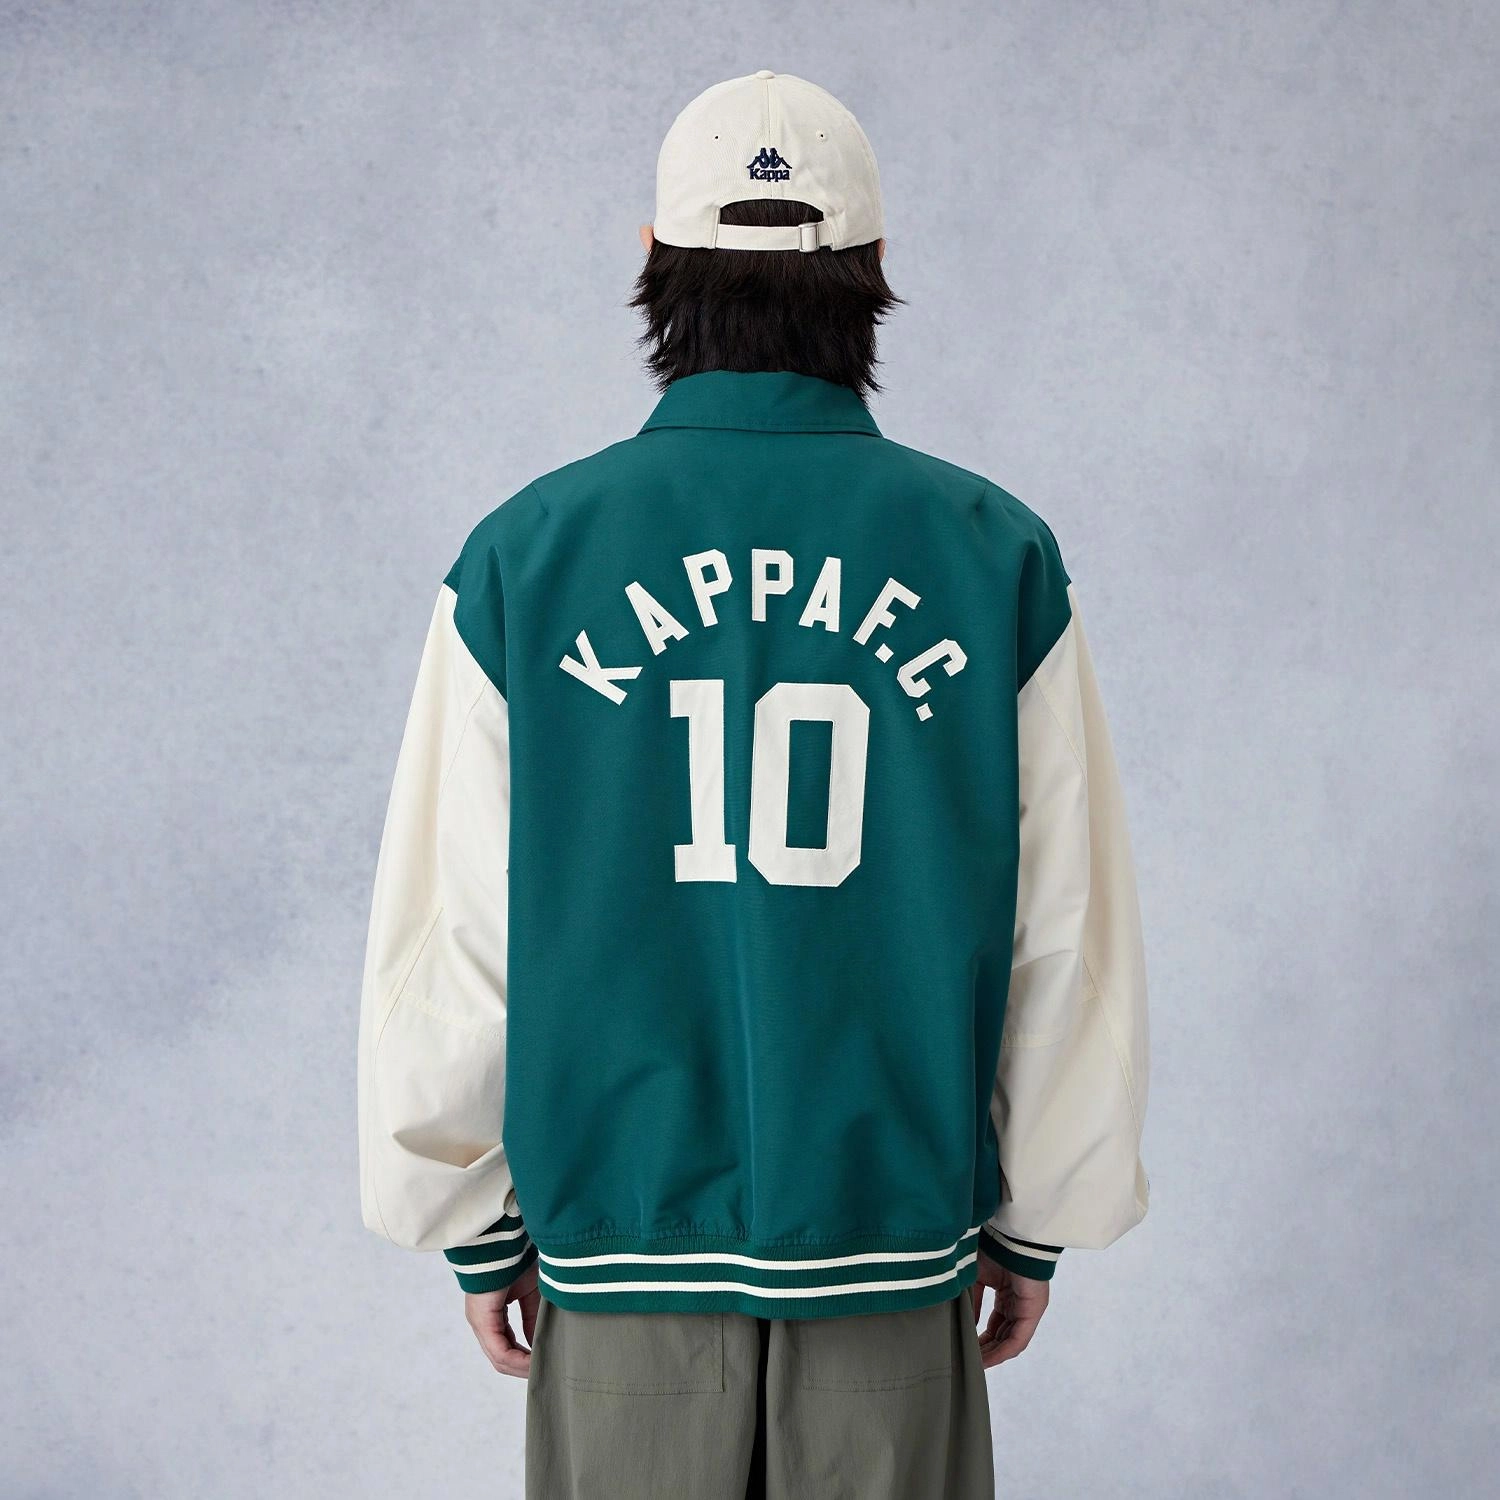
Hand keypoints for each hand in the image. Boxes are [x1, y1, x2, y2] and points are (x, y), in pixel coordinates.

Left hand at [464, 1259, 540, 1376]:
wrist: (503, 1242)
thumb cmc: (516, 1261)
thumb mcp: (530, 1295)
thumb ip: (533, 1319)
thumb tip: (539, 1343)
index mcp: (491, 1316)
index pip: (506, 1346)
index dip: (526, 1358)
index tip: (545, 1362)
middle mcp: (482, 1323)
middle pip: (502, 1358)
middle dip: (524, 1368)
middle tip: (545, 1372)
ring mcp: (479, 1323)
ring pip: (499, 1359)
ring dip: (521, 1367)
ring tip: (542, 1370)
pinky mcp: (481, 1321)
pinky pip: (499, 1351)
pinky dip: (517, 1359)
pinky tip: (533, 1362)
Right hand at [970, 1248, 1049, 1367]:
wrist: (1009, 1236)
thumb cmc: (992, 1249)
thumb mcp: (975, 1278)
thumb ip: (971, 1301)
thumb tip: (965, 1324)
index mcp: (1007, 1293)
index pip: (995, 1324)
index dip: (980, 1337)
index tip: (965, 1347)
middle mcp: (1019, 1304)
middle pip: (1002, 1335)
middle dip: (986, 1349)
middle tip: (969, 1359)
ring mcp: (1028, 1309)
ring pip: (1010, 1340)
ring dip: (993, 1353)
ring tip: (976, 1364)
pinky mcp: (1033, 1312)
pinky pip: (1018, 1339)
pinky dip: (1003, 1351)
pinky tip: (988, 1359)